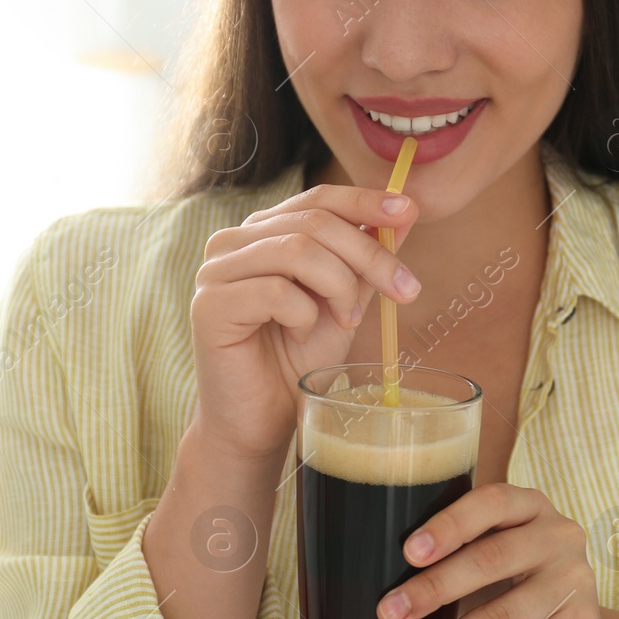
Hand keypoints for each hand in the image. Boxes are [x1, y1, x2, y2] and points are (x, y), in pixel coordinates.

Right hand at [189, 183, 420, 461]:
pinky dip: (303, 315)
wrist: (261, 420)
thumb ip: (364, 262)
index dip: (364, 201)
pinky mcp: (209, 306)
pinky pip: (274, 292)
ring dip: (339, 287)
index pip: (317, 198)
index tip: (408, 211)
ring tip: (346, 321)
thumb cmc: (297, 361)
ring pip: (296, 251)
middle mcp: (233, 242)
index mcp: (264, 233)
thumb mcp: (343, 304)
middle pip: (313, 222)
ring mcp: (216, 271)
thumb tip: (403, 216)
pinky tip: (301, 336)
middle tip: (404, 291)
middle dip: (369, 254)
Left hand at [376, 483, 608, 618]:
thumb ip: (458, 553)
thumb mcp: (496, 556)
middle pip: (491, 560)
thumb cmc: (520, 588)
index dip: (449, 526)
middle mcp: (559, 537)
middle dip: (433, 590)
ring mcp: (573, 583)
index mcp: (531, 506)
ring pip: (497, 618)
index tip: (409, 552)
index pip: (492, 503)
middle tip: (389, 613)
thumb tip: (387, 582)